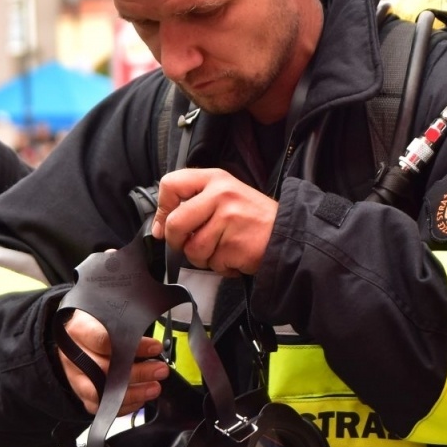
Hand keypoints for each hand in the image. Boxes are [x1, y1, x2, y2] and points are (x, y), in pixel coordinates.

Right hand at [58, 309, 168, 416]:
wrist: (76, 338)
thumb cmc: (96, 325)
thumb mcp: (108, 315)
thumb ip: (125, 323)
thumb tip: (152, 337)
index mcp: (79, 331)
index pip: (104, 340)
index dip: (133, 346)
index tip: (155, 348)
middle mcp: (74, 357)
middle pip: (105, 370)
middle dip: (137, 373)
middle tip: (160, 370)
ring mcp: (77, 378)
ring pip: (102, 393)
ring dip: (132, 393)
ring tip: (154, 388)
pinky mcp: (82, 395)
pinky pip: (102, 407)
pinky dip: (124, 406)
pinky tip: (141, 399)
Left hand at [151, 168, 276, 274]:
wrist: (287, 233)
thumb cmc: (252, 218)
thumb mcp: (225, 195)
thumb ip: (194, 202)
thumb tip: (160, 226)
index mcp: (215, 179)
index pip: (171, 185)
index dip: (162, 210)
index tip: (163, 225)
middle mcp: (221, 194)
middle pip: (176, 223)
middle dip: (178, 242)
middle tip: (191, 244)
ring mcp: (229, 219)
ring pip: (193, 249)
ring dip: (204, 258)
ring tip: (223, 248)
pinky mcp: (235, 244)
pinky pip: (212, 263)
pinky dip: (221, 266)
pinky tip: (235, 255)